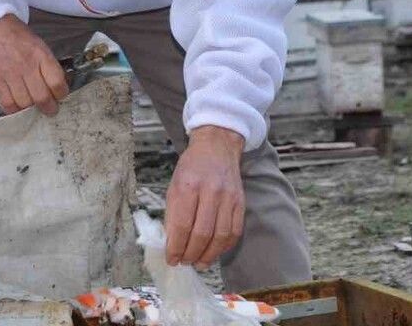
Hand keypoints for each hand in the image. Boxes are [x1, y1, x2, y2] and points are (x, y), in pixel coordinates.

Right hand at [0, 14, 67, 115]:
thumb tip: (58, 87)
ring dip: (32, 109)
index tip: (61, 95)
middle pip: (41, 97)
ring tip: (34, 107)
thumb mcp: (41, 47)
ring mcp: (10, 75)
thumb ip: (49, 66)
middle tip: (51, 108)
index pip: (56, 82)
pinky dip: (15, 110)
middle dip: (49, 107)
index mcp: (41, 56)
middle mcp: (26, 66)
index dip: (61, 93)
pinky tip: (19, 107)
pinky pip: (7, 104)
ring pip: (25, 103)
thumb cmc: (20, 39)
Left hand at [165, 126, 245, 269]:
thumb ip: (173, 214)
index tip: (171, 259)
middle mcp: (210, 191)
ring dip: (208, 255)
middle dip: (191, 254)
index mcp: (188, 185)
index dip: (176, 247)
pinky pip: (235, 231)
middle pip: (202, 233)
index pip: (182, 225)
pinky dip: (224, 247)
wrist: (217, 147)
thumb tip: (172, 243)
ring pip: (220, 236)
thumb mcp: (174, 185)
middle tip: (184, 262)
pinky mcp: (240, 202)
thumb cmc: (191, 168)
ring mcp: (228, 197)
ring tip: (199, 263)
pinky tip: (214, 252)